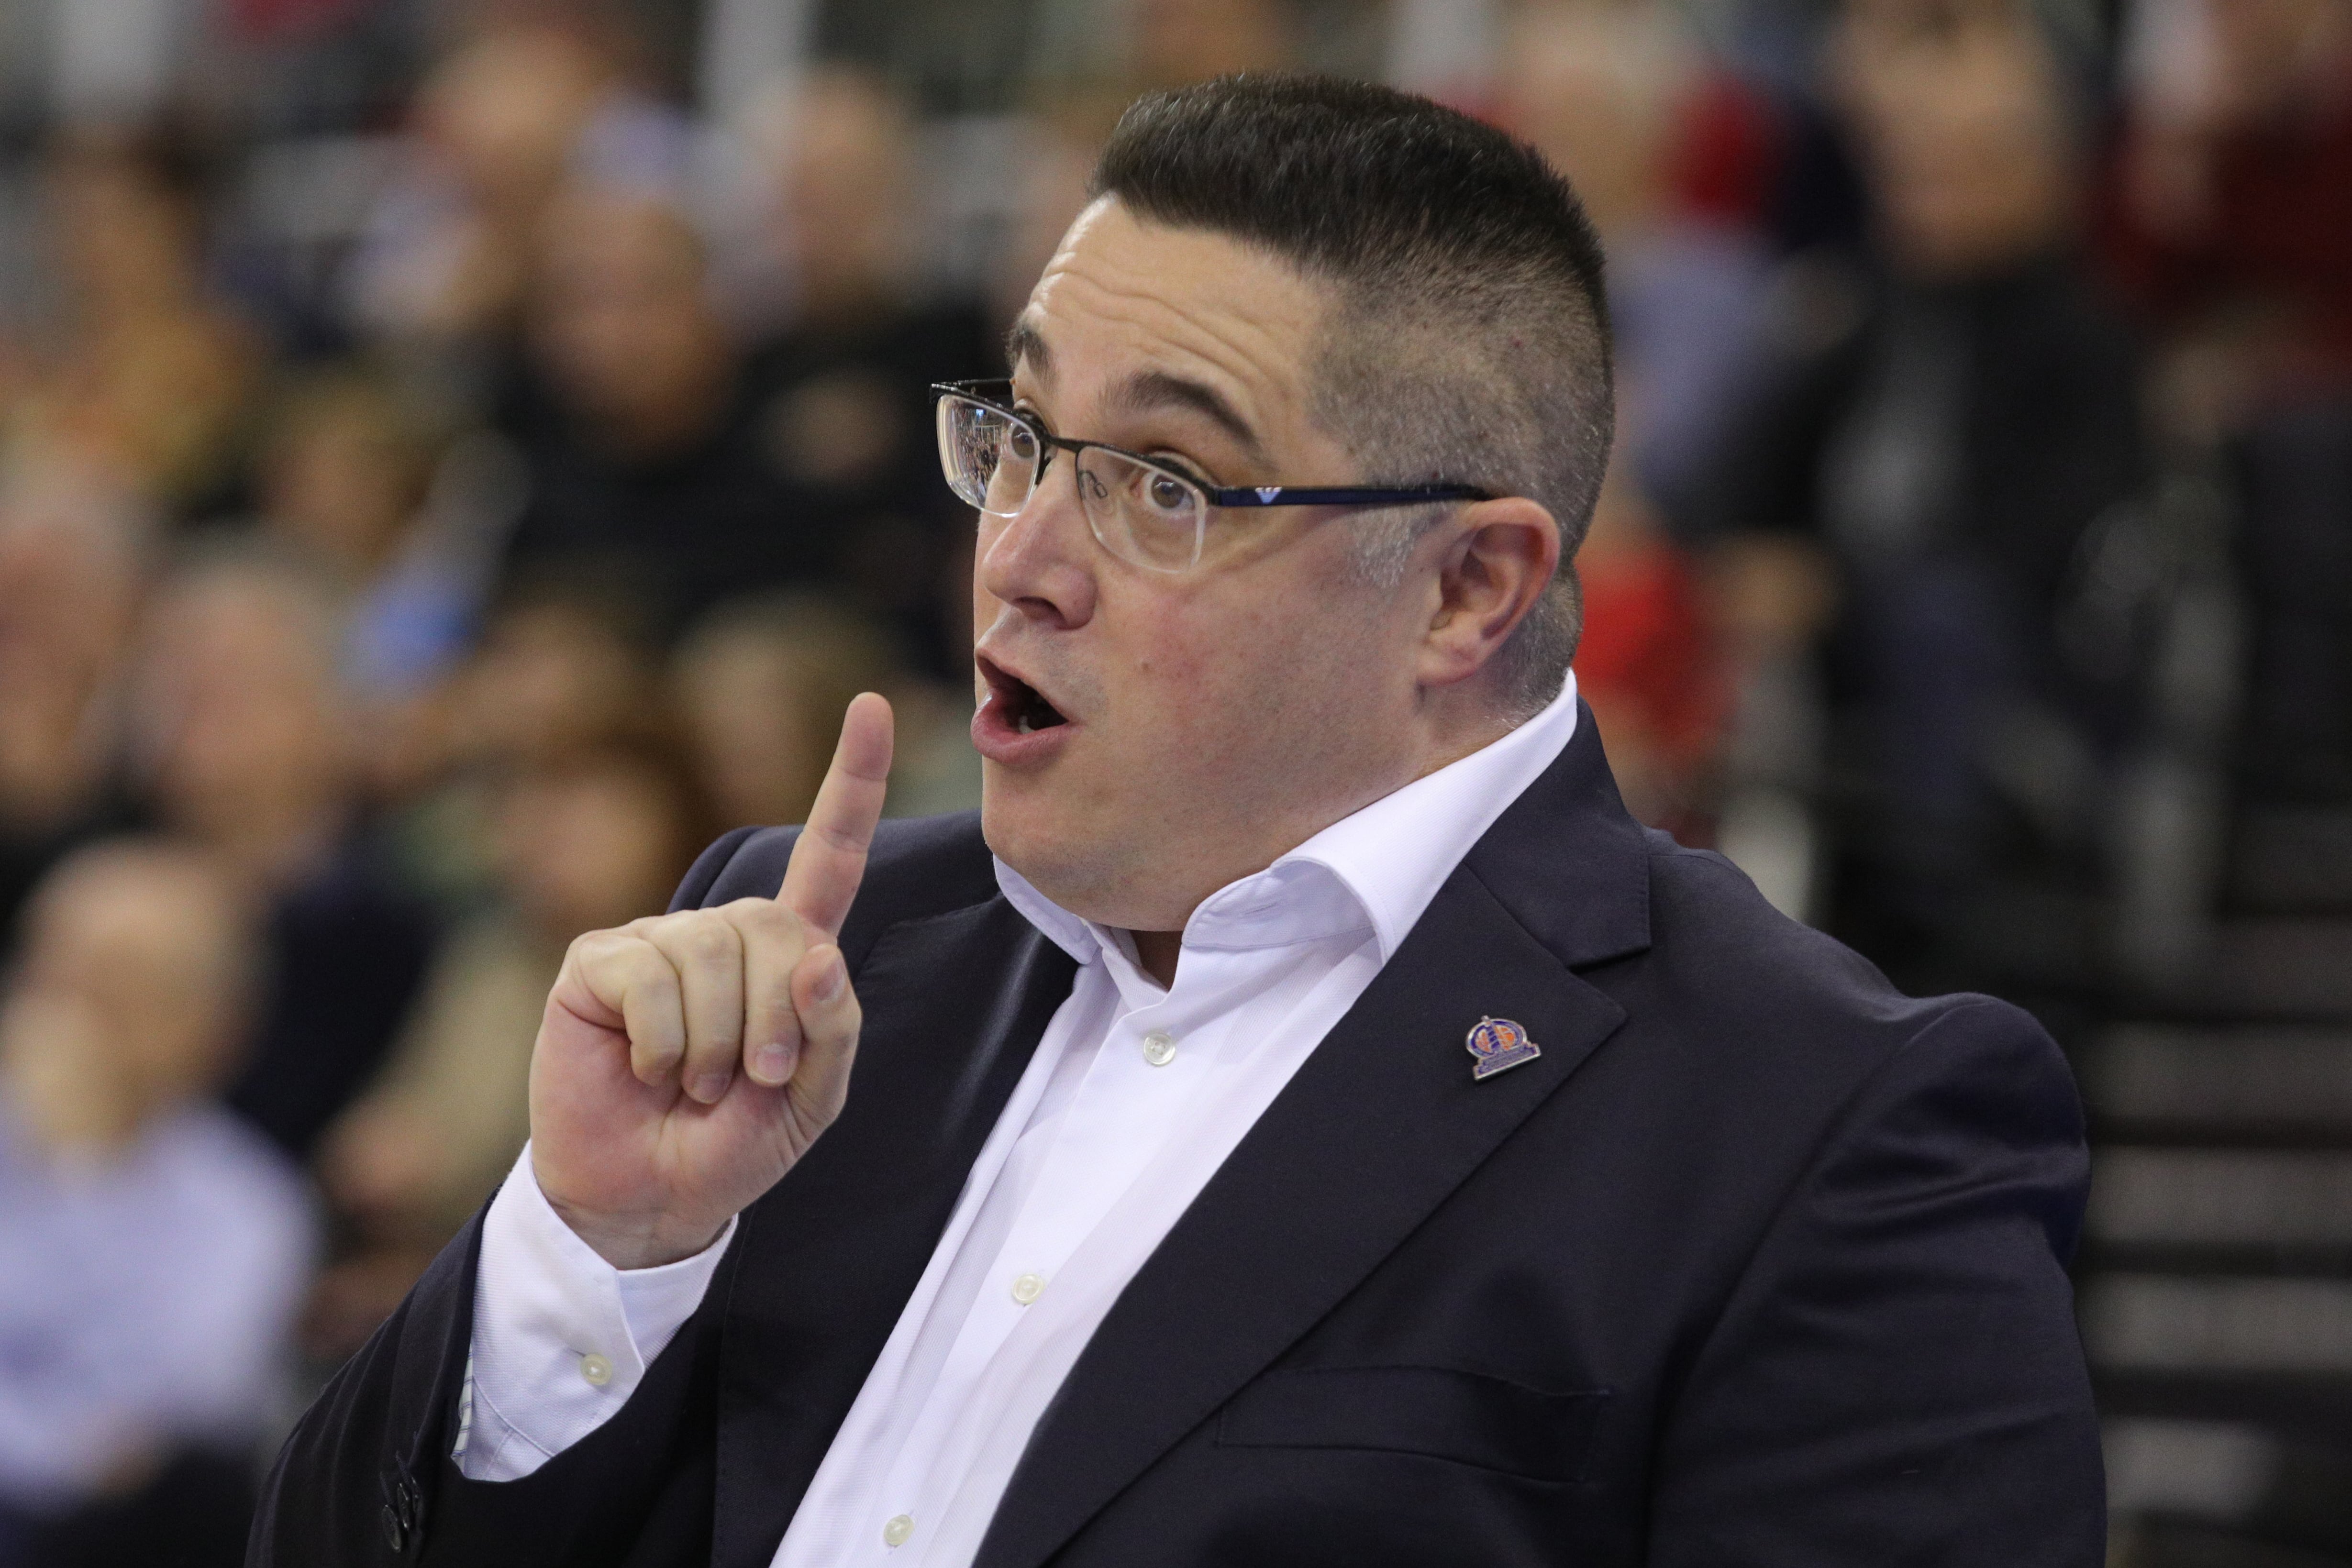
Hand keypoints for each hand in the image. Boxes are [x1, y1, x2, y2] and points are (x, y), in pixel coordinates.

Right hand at [527, 694, 892, 1268]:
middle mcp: (723, 931)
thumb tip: (819, 957)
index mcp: (788, 953)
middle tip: (750, 1081)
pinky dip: (663, 1043)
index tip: (872, 706)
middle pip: (775, 928)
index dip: (852, 781)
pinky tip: (647, 1069)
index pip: (829, 854)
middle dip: (774, 1021)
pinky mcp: (599, 962)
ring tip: (696, 1084)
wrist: (649, 1196)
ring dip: (716, 1043)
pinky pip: (651, 979)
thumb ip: (834, 1031)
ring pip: (712, 955)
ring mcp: (657, 940)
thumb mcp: (813, 1100)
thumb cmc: (734, 1143)